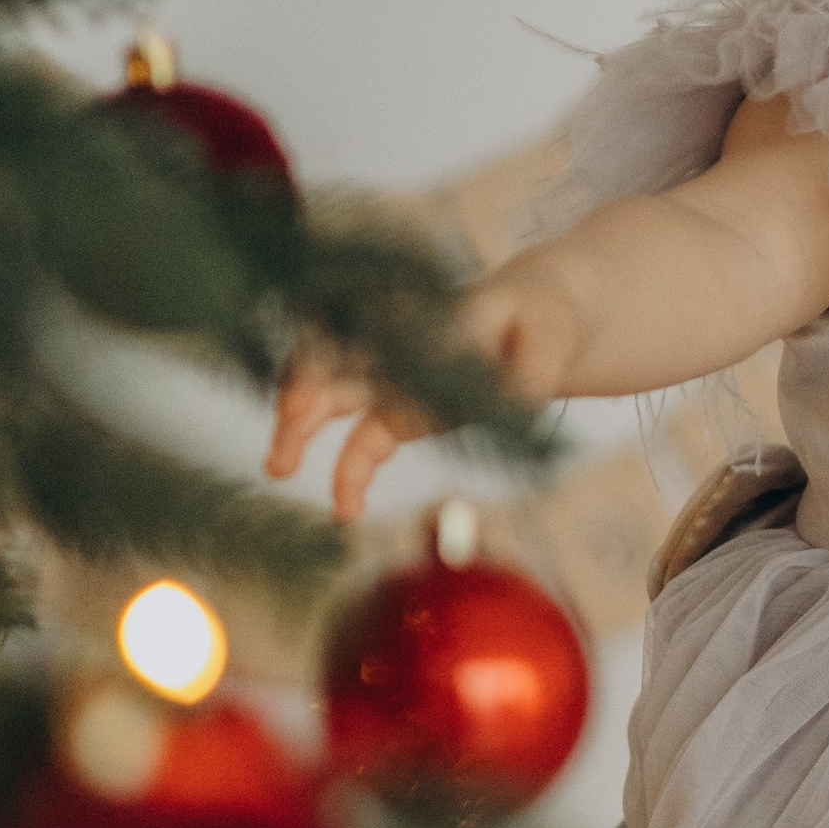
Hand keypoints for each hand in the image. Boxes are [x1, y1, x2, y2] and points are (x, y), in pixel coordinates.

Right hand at [264, 270, 584, 523]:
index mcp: (425, 317)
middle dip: (299, 395)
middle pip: (328, 363)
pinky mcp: (406, 411)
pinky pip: (366, 442)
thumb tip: (515, 401)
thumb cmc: (544, 316)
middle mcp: (398, 345)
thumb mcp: (551, 333)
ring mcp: (396, 379)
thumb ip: (532, 366)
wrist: (546, 319)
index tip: (309, 391)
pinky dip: (351, 473)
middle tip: (282, 435)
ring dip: (299, 432)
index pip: (359, 330)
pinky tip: (345, 511)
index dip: (326, 354)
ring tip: (277, 470)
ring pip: (332, 401)